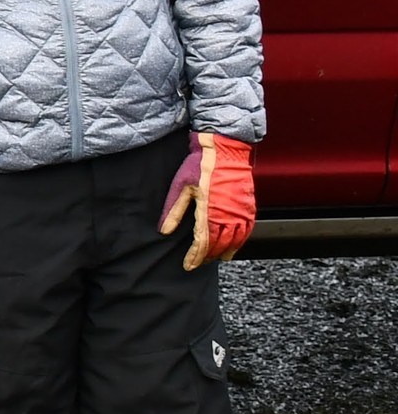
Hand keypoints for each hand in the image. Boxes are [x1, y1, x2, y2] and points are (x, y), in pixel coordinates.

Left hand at [158, 133, 255, 268]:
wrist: (224, 148)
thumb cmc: (200, 164)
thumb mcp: (181, 186)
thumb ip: (173, 210)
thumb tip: (164, 231)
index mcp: (209, 209)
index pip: (202, 241)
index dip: (195, 256)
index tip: (188, 265)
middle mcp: (228, 213)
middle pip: (219, 244)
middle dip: (207, 256)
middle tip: (197, 263)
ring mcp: (241, 211)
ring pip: (234, 240)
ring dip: (223, 252)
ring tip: (213, 259)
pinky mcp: (249, 206)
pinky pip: (246, 231)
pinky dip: (239, 243)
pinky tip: (232, 248)